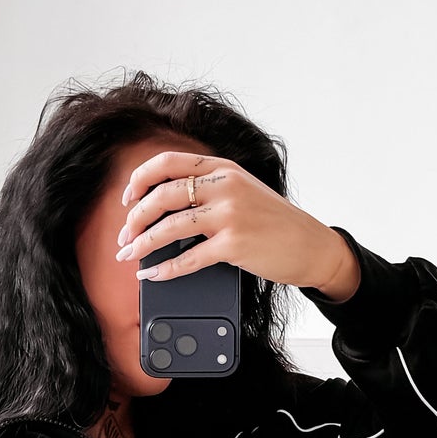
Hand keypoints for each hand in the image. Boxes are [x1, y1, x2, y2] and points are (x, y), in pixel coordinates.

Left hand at [116, 150, 360, 300]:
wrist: (312, 246)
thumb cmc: (276, 223)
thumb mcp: (244, 191)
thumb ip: (210, 190)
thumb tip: (163, 208)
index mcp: (223, 168)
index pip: (168, 162)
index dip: (140, 179)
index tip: (127, 198)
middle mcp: (225, 186)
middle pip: (162, 195)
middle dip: (135, 218)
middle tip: (124, 236)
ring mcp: (230, 215)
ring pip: (169, 227)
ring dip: (142, 243)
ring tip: (129, 256)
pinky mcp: (235, 245)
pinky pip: (188, 259)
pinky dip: (165, 269)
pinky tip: (153, 274)